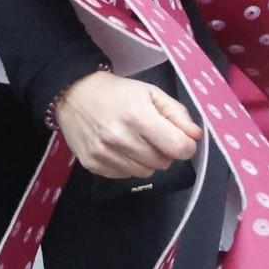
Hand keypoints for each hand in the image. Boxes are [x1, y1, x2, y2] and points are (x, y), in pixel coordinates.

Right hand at [54, 70, 202, 178]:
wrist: (73, 94)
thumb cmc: (116, 92)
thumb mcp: (150, 93)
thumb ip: (176, 113)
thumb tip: (195, 136)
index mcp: (138, 117)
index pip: (177, 147)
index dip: (186, 146)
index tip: (183, 140)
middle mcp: (120, 138)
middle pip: (162, 163)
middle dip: (165, 152)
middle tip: (155, 137)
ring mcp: (105, 154)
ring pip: (145, 173)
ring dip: (147, 161)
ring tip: (137, 142)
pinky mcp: (93, 165)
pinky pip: (125, 176)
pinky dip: (129, 165)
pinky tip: (121, 149)